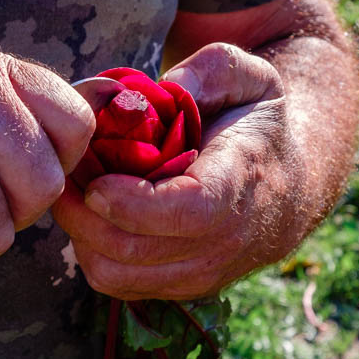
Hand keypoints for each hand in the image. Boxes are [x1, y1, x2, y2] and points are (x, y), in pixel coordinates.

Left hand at [52, 43, 306, 299]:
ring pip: (118, 274)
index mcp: (241, 181)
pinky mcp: (183, 287)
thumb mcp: (248, 76)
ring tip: (74, 192)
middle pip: (135, 249)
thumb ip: (210, 71)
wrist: (294, 184)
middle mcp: (226, 239)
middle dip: (83, 214)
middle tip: (63, 172)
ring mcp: (204, 272)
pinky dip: (93, 252)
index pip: (189, 210)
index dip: (133, 204)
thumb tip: (165, 89)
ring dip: (82, 235)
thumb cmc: (257, 123)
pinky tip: (93, 215)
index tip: (95, 182)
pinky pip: (119, 283)